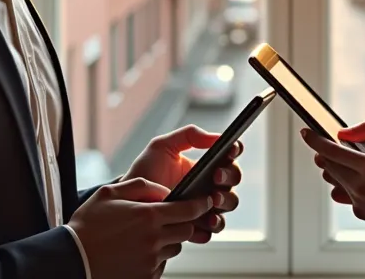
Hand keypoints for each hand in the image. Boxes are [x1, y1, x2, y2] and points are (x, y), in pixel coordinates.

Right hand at [68, 177, 216, 277]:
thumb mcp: (109, 193)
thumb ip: (141, 186)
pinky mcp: (146, 276)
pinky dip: (154, 257)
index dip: (201, 204)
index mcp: (149, 216)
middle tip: (167, 218)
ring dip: (167, 240)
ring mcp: (151, 260)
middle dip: (182, 222)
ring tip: (144, 236)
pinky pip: (160, 265)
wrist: (72, 259)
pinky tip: (136, 252)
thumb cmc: (88, 225)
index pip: (189, 210)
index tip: (204, 201)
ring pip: (174, 247)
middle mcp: (154, 239)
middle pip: (186, 230)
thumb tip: (164, 190)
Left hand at [125, 124, 242, 242]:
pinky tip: (203, 222)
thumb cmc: (147, 171)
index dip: (234, 150)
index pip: (229, 155)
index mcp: (206, 164)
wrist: (130, 201)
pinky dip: (211, 225)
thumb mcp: (162, 146)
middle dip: (229, 176)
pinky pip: (213, 229)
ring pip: (229, 204)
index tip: (229, 149)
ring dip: (225, 202)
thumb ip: (188, 135)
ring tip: (212, 201)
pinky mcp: (198, 226)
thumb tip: (217, 137)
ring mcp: (206, 206)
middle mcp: (211, 185)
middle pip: (234, 179)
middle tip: (216, 176)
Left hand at [302, 125, 364, 243]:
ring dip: (337, 170)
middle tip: (325, 147)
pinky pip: (347, 194)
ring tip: (352, 165)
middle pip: (329, 166)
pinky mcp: (361, 212)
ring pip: (335, 180)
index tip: (305, 133)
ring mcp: (359, 201)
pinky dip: (351, 185)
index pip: (332, 151)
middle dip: (324, 155)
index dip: (315, 141)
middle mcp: (360, 186)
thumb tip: (344, 137)